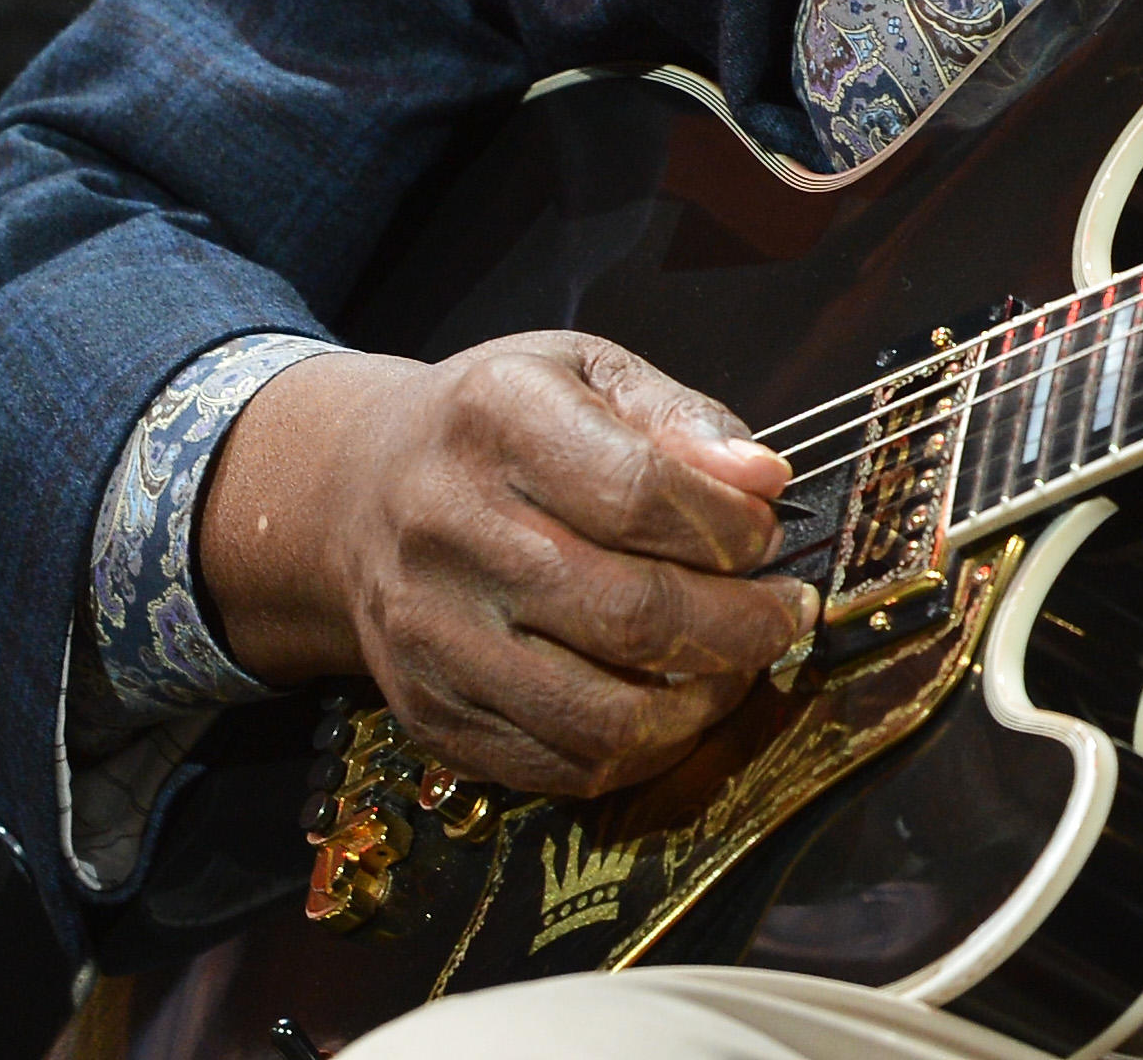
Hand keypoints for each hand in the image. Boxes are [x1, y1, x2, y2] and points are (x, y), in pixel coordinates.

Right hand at [196, 333, 817, 799]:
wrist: (359, 495)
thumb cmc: (500, 429)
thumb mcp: (585, 375)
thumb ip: (679, 417)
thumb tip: (764, 481)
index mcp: (496, 419)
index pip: (641, 492)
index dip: (730, 528)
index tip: (767, 534)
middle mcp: (448, 530)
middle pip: (630, 614)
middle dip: (740, 627)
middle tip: (784, 614)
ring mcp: (432, 636)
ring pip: (600, 715)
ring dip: (703, 703)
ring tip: (737, 666)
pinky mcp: (430, 714)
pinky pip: (562, 767)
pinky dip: (644, 751)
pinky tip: (675, 703)